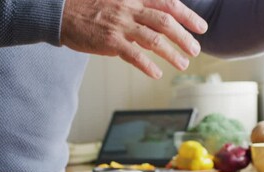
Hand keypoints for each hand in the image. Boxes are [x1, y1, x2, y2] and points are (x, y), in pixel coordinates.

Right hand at [61, 0, 207, 78]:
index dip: (188, 16)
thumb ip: (140, 15)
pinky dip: (147, 65)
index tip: (202, 28)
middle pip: (166, 22)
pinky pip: (134, 55)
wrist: (62, 12)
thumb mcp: (119, 3)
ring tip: (183, 64)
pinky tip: (157, 74)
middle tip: (195, 50)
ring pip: (154, 40)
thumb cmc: (92, 8)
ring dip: (172, 53)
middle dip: (185, 37)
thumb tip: (159, 34)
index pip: (169, 4)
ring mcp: (120, 25)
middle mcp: (130, 8)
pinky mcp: (110, 41)